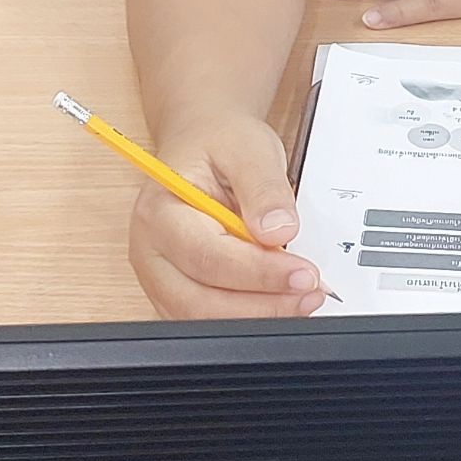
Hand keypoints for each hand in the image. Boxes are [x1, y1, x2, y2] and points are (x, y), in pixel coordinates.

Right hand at [126, 109, 327, 318]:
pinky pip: (209, 319)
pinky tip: (282, 301)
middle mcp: (151, 251)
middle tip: (309, 294)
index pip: (207, 256)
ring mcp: (161, 277)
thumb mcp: (249, 148)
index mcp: (159, 211)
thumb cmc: (219, 143)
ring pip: (203, 319)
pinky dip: (248, 317)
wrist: (206, 142)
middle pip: (199, 300)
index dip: (259, 272)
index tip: (304, 274)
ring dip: (257, 316)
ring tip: (303, 299)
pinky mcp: (178, 292)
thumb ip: (264, 189)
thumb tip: (278, 231)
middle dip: (261, 305)